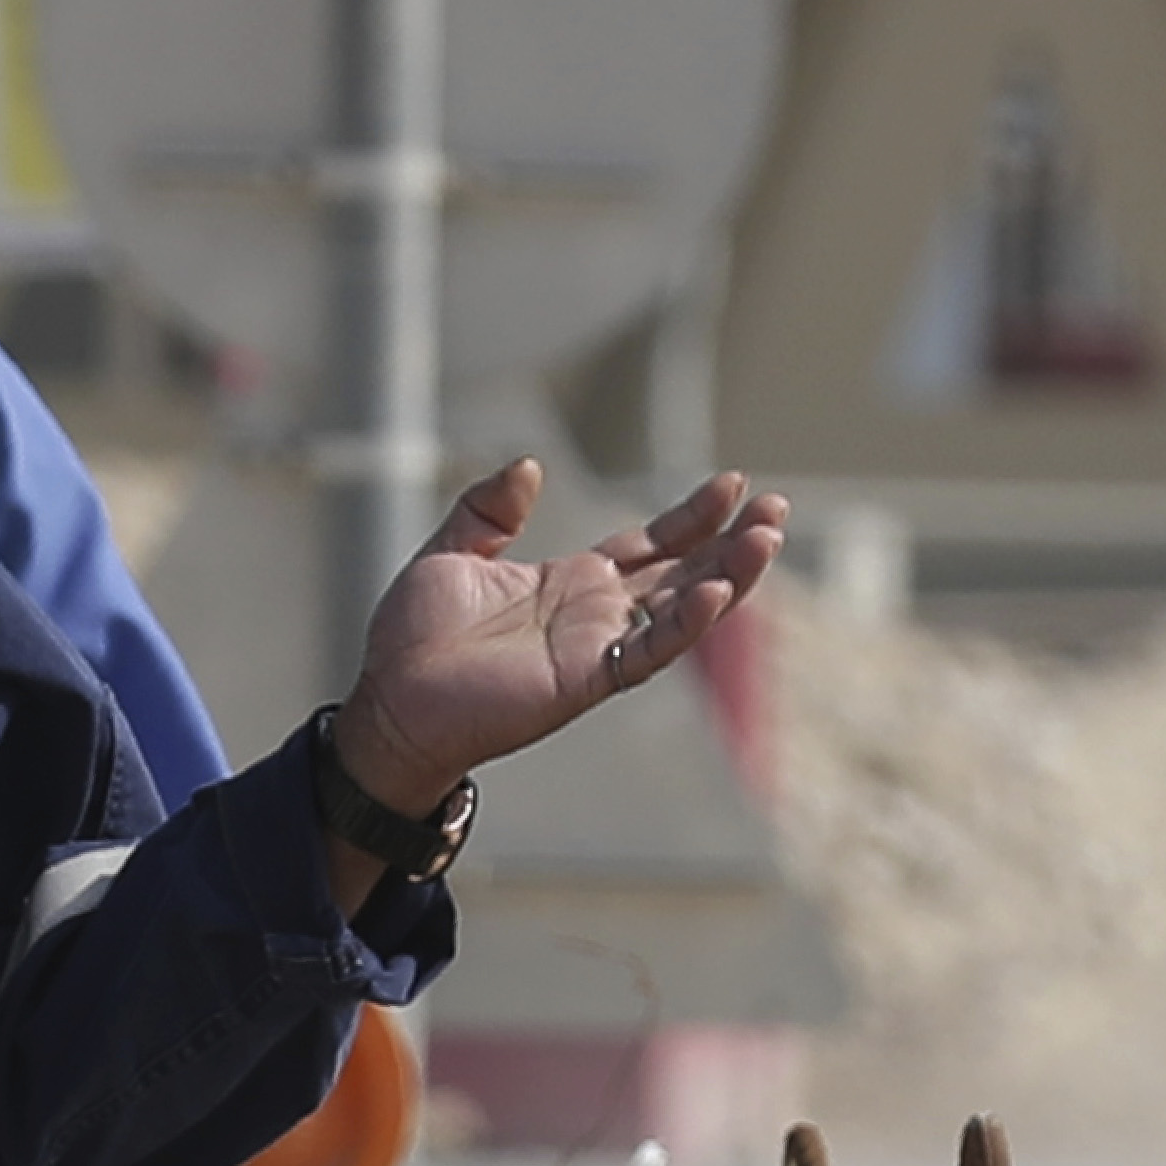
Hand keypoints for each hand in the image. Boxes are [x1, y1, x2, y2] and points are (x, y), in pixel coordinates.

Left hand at [334, 461, 787, 812]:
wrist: (390, 701)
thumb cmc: (414, 639)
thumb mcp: (449, 554)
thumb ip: (488, 508)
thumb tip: (530, 464)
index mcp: (572, 582)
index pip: (650, 544)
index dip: (691, 516)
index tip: (733, 483)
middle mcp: (595, 614)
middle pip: (683, 572)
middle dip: (730, 540)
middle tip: (775, 506)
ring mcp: (596, 647)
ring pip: (682, 610)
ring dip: (728, 576)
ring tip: (767, 537)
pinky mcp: (585, 679)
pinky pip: (648, 650)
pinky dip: (684, 623)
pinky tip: (717, 591)